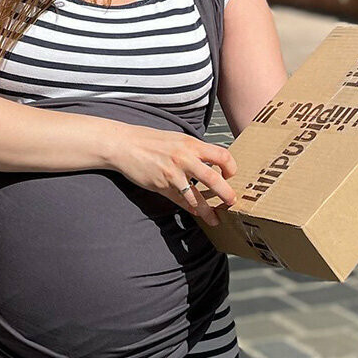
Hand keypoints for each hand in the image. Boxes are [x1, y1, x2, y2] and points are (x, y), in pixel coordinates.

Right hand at [111, 124, 237, 225]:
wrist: (124, 145)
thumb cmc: (150, 140)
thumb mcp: (177, 139)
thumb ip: (194, 150)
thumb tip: (212, 160)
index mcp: (191, 145)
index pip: (222, 155)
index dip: (230, 167)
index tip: (230, 175)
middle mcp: (184, 159)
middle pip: (214, 179)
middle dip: (226, 194)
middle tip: (232, 202)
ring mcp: (172, 175)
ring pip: (196, 198)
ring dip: (208, 211)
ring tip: (215, 219)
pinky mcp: (161, 187)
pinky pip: (180, 202)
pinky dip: (190, 209)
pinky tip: (196, 213)